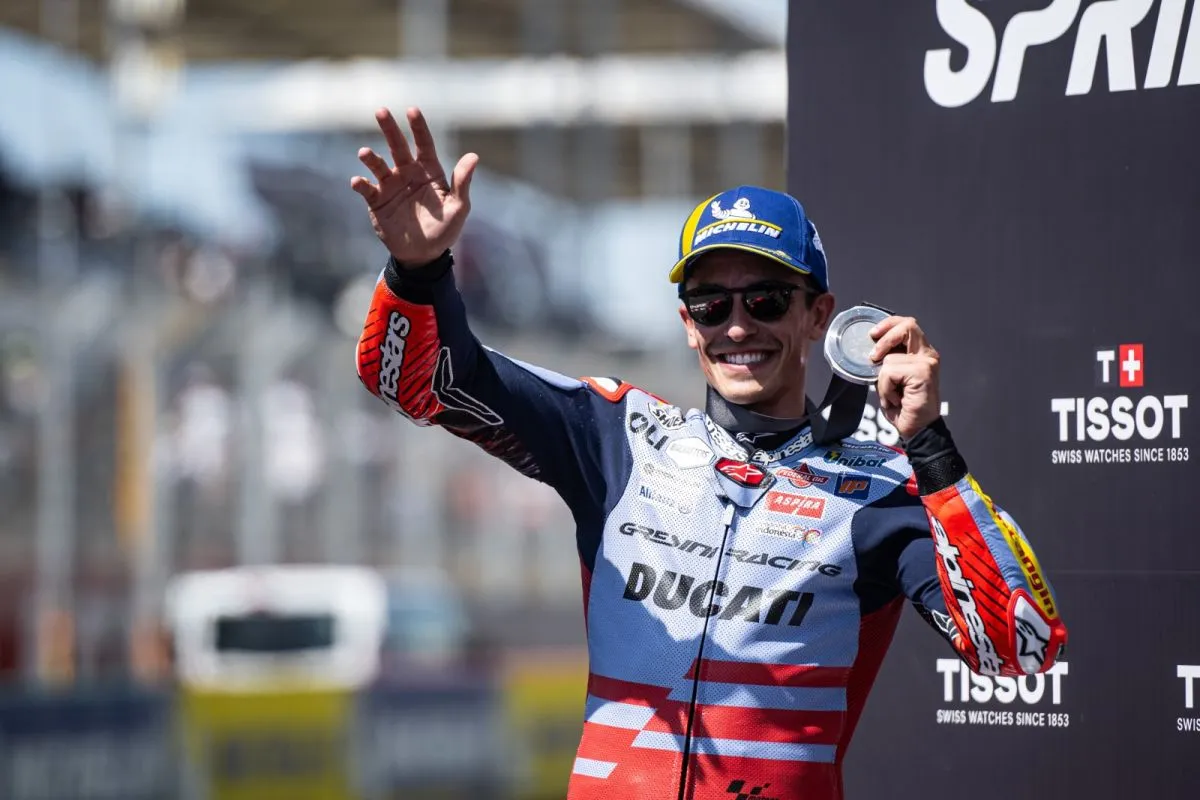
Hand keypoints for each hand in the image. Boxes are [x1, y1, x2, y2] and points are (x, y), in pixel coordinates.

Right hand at [350, 106, 479, 265]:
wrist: (423, 254)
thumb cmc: (444, 229)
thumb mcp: (458, 208)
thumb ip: (462, 183)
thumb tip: (473, 156)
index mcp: (428, 171)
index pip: (424, 144)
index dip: (418, 127)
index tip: (412, 110)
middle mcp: (407, 173)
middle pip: (397, 146)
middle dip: (389, 129)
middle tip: (381, 111)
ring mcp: (391, 186)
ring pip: (379, 165)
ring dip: (371, 158)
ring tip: (365, 153)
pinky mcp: (377, 202)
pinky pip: (367, 190)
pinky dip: (361, 184)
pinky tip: (358, 182)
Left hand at [867, 316, 940, 439]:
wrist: (917, 429)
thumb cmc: (904, 407)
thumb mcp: (891, 379)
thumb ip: (887, 362)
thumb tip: (871, 353)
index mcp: (921, 353)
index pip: (907, 325)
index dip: (888, 324)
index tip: (872, 334)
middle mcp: (928, 355)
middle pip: (908, 325)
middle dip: (885, 339)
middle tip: (873, 356)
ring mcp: (927, 362)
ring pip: (889, 358)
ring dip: (882, 381)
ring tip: (892, 394)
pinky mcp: (923, 372)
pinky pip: (889, 372)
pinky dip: (885, 388)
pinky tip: (895, 399)